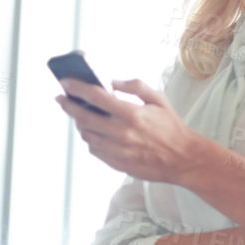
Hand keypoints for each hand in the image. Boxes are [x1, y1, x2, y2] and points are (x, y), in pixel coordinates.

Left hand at [55, 77, 205, 184]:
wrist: (183, 159)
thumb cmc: (172, 128)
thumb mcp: (158, 100)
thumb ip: (135, 86)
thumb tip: (112, 82)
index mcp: (131, 114)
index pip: (95, 97)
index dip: (76, 88)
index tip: (66, 83)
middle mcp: (120, 133)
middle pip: (83, 117)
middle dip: (68, 106)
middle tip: (61, 99)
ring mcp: (116, 150)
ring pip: (86, 134)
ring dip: (79, 123)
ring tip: (80, 115)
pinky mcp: (116, 162)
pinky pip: (94, 149)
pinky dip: (91, 138)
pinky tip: (95, 131)